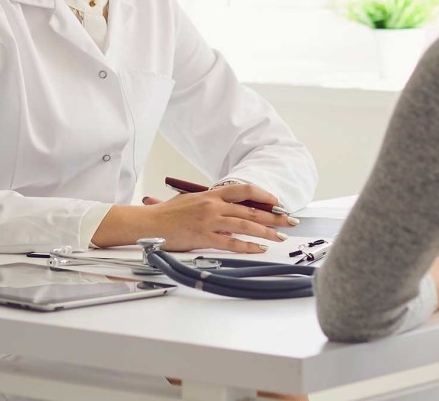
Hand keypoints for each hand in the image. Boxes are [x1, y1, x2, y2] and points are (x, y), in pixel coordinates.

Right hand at [94, 183, 290, 253]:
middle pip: (251, 209)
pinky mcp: (204, 238)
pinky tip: (258, 248)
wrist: (149, 223)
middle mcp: (213, 205)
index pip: (244, 190)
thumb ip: (212, 201)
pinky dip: (247, 246)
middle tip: (289, 221)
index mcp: (211, 194)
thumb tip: (231, 205)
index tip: (277, 202)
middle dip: (274, 216)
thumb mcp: (192, 199)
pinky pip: (231, 243)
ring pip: (245, 225)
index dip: (264, 195)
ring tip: (279, 236)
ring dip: (266, 231)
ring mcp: (210, 222)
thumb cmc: (168, 213)